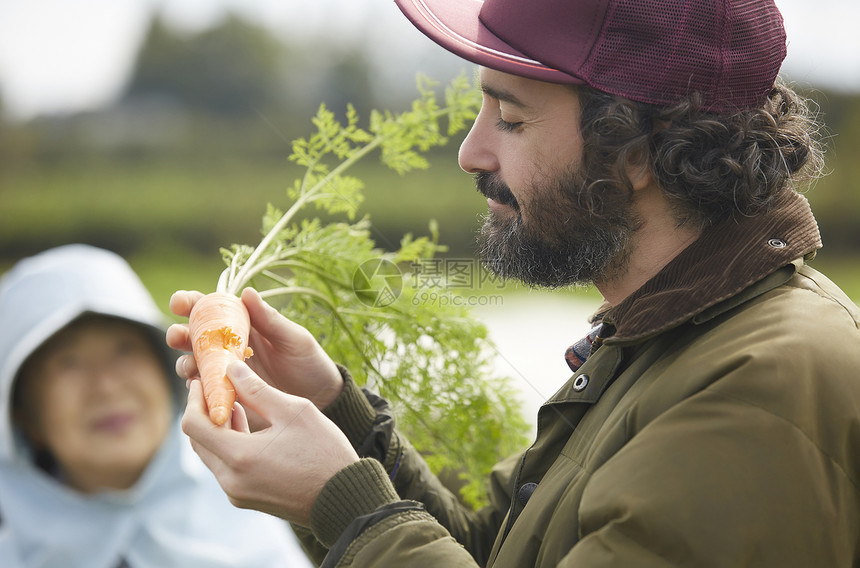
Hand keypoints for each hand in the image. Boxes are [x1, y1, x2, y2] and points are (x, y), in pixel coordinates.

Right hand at [167, 288, 343, 408]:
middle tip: (177, 336)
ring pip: (193, 364)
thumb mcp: (294, 339)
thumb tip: (246, 292)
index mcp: (243, 324)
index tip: (180, 302)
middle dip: (178, 334)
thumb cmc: (309, 362)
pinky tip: (202, 389)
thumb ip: (270, 320)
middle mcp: (229, 346)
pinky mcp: (228, 395)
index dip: (191, 303)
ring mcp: (226, 372)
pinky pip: (204, 391)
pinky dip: (198, 389)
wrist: (321, 399)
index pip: (210, 309)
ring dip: (185, 362)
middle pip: (193, 336)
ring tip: (192, 366)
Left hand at [182, 360, 358, 525]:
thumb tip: (231, 369)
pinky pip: (225, 467)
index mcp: (240, 456)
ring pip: (211, 454)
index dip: (194, 399)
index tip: (201, 380)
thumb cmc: (324, 451)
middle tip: (216, 387)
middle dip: (204, 411)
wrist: (344, 497)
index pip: (194, 424)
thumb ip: (257, 390)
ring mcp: (237, 493)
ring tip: (234, 402)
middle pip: (198, 440)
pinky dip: (229, 444)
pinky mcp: (246, 498)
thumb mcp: (293, 412)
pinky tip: (246, 425)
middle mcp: (231, 480)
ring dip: (216, 427)